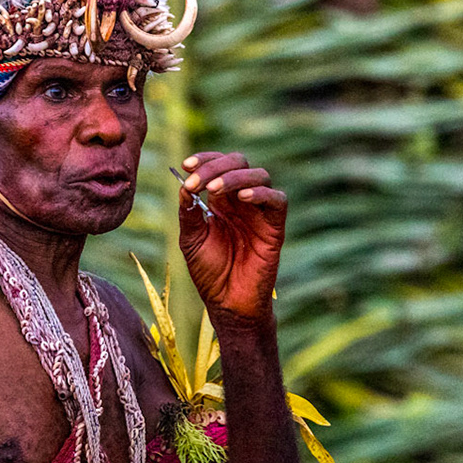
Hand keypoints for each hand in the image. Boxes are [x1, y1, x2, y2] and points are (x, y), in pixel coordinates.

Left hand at [177, 152, 285, 318]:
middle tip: (198, 182)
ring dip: (234, 176)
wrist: (227, 302)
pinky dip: (262, 194)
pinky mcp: (275, 228)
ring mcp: (260, 213)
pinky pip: (278, 201)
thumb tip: (184, 185)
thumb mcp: (191, 239)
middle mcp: (242, 201)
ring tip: (213, 190)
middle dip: (216, 166)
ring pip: (259, 176)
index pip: (218, 165)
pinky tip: (243, 198)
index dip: (205, 159)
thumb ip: (189, 212)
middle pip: (239, 162)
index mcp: (221, 201)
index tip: (186, 165)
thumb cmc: (209, 272)